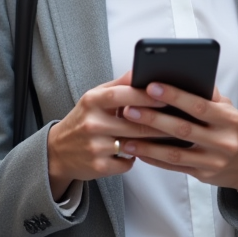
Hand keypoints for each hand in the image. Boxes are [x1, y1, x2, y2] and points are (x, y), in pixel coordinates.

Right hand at [46, 71, 168, 199]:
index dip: (145, 96)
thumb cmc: (83, 120)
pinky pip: (128, 163)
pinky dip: (135, 158)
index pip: (121, 95)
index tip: (166, 95)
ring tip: (167, 137)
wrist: (58, 151)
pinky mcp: (98, 166)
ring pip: (134, 144)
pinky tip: (137, 153)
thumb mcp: (95, 97)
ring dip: (153, 142)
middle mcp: (92, 123)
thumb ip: (119, 84)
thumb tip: (142, 70)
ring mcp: (95, 146)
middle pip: (134, 123)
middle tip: (179, 121)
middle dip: (159, 123)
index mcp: (92, 101)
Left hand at [116, 82, 237, 202]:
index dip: (174, 96)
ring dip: (147, 145)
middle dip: (153, 118)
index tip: (150, 86)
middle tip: (128, 109)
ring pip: (174, 153)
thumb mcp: (227, 108)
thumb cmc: (230, 128)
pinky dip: (154, 158)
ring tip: (125, 137)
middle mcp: (222, 141)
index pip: (198, 105)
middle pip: (183, 129)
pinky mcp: (202, 175)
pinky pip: (173, 167)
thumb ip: (207, 93)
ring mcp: (212, 161)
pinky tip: (137, 151)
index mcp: (228, 118)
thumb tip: (181, 74)